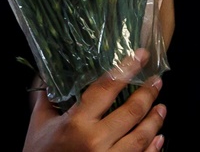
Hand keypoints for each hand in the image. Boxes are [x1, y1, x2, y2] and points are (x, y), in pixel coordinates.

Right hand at [22, 50, 165, 151]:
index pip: (106, 88)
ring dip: (155, 120)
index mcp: (76, 123)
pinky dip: (154, 148)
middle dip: (147, 94)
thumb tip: (47, 71)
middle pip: (131, 112)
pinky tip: (159, 138)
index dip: (127, 69)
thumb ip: (45, 97)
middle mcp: (95, 141)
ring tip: (161, 107)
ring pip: (141, 137)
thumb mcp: (39, 123)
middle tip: (157, 81)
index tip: (141, 56)